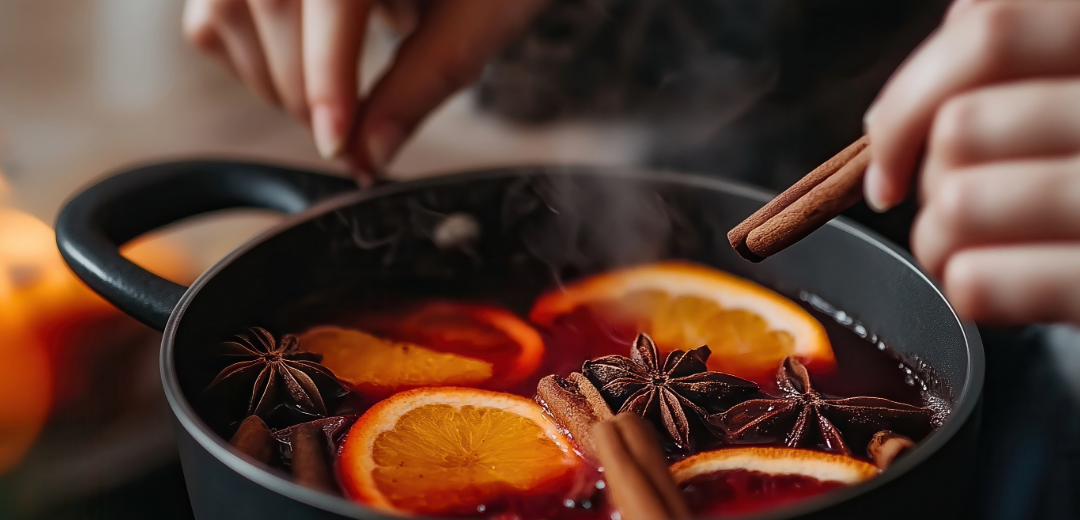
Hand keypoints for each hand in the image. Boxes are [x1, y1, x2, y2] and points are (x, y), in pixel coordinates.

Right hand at [183, 0, 547, 177]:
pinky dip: (250, 53)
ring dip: (276, 77)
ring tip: (339, 78)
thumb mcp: (481, 17)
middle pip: (270, 5)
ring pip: (226, 12)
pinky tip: (309, 51)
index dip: (327, 76)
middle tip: (348, 137)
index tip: (337, 143)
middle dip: (307, 93)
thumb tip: (369, 155)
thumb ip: (422, 83)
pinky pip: (212, 14)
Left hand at [864, 0, 1079, 324]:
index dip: (911, 95)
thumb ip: (1029, 50)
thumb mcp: (1079, 82)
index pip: (989, 33)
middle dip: (931, 178)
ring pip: (959, 204)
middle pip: (962, 127)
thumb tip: (927, 82)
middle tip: (956, 203)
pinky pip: (980, 282)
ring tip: (972, 248)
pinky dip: (967, 286)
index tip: (895, 148)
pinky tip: (996, 284)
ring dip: (938, 237)